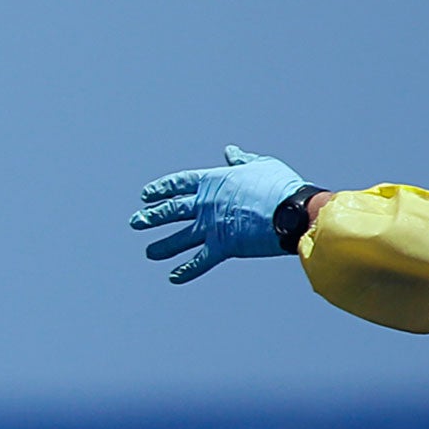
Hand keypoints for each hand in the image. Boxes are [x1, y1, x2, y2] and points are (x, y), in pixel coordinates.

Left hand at [132, 146, 309, 283]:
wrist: (292, 211)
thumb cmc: (281, 186)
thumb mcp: (260, 165)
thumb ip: (242, 161)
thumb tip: (230, 151)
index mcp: (213, 181)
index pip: (178, 183)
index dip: (161, 189)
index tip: (145, 195)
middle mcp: (206, 204)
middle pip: (171, 211)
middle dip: (151, 217)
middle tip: (135, 222)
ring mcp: (211, 226)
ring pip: (180, 239)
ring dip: (163, 246)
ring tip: (149, 252)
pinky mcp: (223, 246)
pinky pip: (200, 261)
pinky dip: (187, 270)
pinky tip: (173, 276)